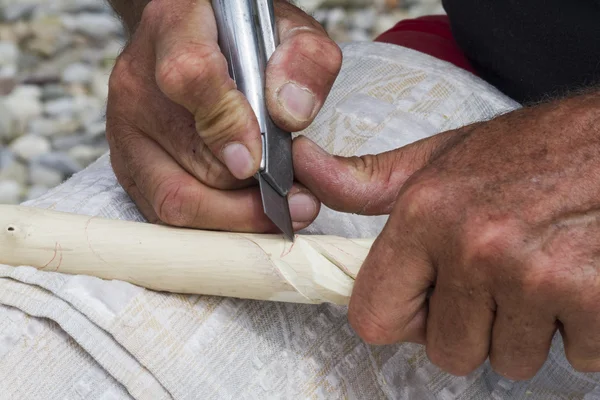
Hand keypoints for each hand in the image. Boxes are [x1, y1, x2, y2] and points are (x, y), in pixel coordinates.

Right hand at [106, 0, 340, 230]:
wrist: (193, 32)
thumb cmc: (240, 34)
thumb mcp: (286, 27)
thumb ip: (303, 59)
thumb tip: (291, 116)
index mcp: (176, 28)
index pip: (190, 77)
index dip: (228, 126)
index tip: (260, 161)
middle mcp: (138, 83)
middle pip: (188, 163)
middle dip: (251, 200)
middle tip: (299, 202)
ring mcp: (127, 128)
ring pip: (174, 200)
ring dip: (234, 218)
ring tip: (278, 211)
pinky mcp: (129, 162)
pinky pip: (164, 211)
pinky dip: (212, 221)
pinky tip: (246, 212)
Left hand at [294, 92, 599, 379]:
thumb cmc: (535, 148)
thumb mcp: (438, 156)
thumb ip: (365, 180)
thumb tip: (305, 168)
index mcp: (427, 214)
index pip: (373, 318)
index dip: (399, 317)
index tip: (421, 302)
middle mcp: (476, 249)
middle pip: (447, 351)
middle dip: (469, 328)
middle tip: (493, 282)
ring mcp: (536, 278)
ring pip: (510, 359)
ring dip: (524, 330)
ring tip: (538, 273)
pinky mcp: (595, 301)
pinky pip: (574, 357)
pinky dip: (578, 331)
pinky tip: (576, 280)